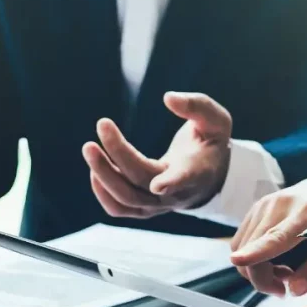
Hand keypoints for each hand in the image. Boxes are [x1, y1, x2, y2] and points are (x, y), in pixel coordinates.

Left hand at [82, 92, 231, 218]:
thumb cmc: (210, 142)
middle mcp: (177, 193)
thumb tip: (168, 97)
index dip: (172, 183)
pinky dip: (102, 192)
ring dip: (104, 175)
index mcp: (198, 170)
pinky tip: (95, 168)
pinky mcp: (144, 208)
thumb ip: (196, 106)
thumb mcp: (215, 119)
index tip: (158, 186)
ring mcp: (159, 205)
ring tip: (90, 148)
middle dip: (120, 154)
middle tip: (103, 125)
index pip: (185, 178)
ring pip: (127, 198)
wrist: (209, 176)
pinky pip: (118, 209)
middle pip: (143, 181)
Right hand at [229, 166, 306, 295]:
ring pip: (242, 248)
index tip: (237, 260)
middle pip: (253, 250)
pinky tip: (276, 259)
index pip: (277, 236)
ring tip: (286, 271)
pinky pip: (242, 242)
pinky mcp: (257, 207)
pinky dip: (253, 258)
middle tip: (286, 288)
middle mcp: (282, 204)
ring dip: (258, 269)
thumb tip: (293, 291)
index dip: (257, 251)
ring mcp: (266, 203)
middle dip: (262, 280)